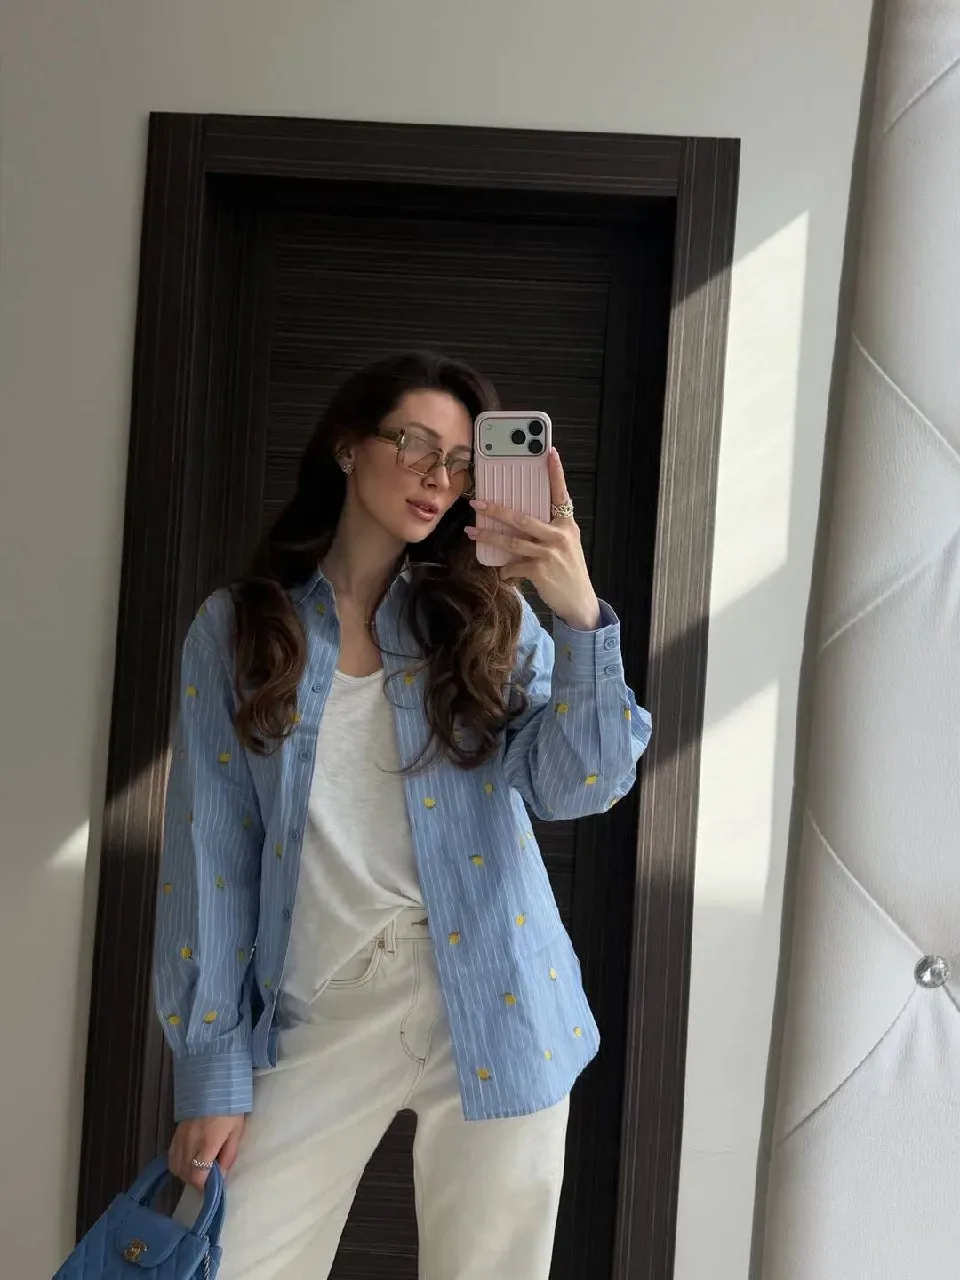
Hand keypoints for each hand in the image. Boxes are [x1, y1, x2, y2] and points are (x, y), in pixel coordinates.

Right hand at [169, 1115, 245, 1191]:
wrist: (214, 1085)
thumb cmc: (230, 1110)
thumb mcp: (236, 1132)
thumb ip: (229, 1155)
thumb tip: (222, 1178)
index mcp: (208, 1144)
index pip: (198, 1176)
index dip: (202, 1188)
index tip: (210, 1190)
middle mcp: (190, 1143)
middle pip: (185, 1175)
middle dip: (196, 1181)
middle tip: (207, 1179)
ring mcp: (180, 1138)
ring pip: (175, 1168)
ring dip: (186, 1174)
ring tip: (198, 1170)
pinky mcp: (175, 1134)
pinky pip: (171, 1157)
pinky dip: (177, 1164)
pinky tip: (187, 1161)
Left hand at [467, 448, 600, 630]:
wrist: (579, 600)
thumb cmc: (569, 571)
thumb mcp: (566, 544)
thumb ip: (549, 531)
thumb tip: (520, 523)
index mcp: (566, 524)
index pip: (561, 493)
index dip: (556, 473)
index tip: (550, 452)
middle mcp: (559, 534)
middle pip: (522, 517)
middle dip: (496, 509)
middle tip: (477, 502)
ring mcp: (550, 552)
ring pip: (511, 541)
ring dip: (488, 536)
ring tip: (471, 531)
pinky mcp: (541, 570)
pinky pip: (513, 565)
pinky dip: (504, 569)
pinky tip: (503, 571)